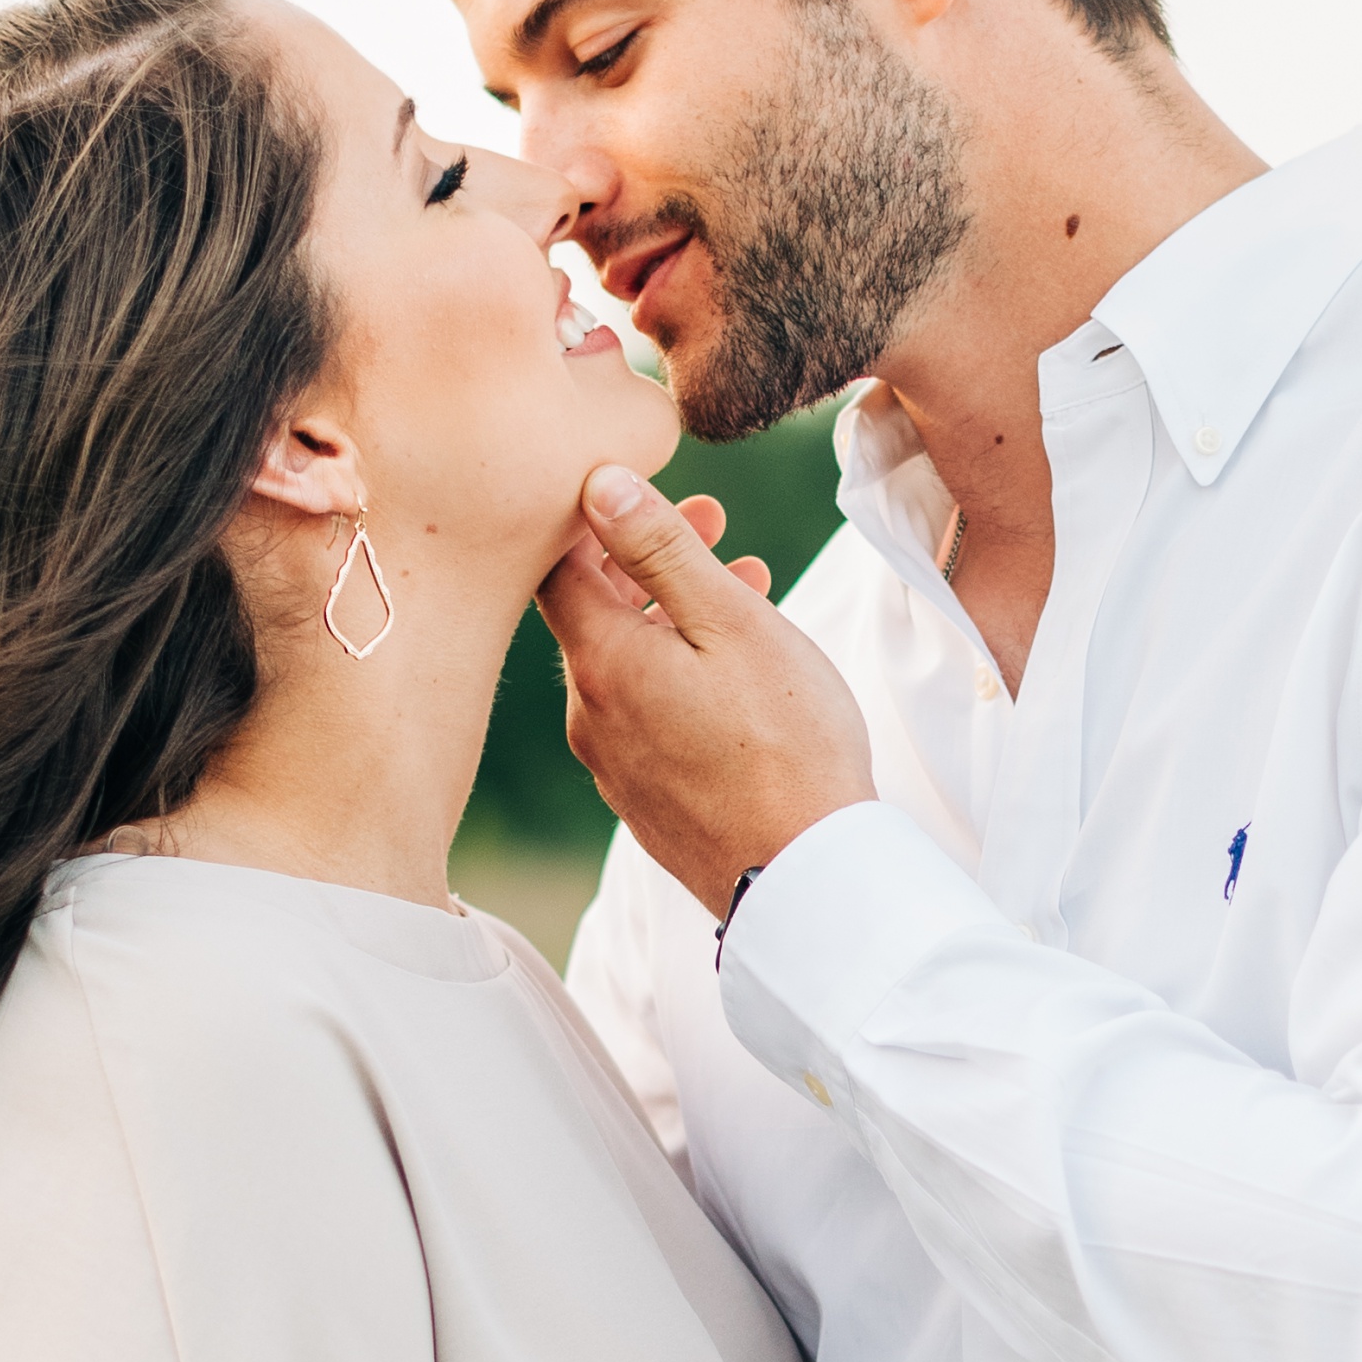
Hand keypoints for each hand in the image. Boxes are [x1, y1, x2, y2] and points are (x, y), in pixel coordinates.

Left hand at [541, 461, 876, 914]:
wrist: (805, 878)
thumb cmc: (785, 743)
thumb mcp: (731, 623)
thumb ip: (661, 550)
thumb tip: (595, 482)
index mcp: (601, 663)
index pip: (556, 565)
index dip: (597, 515)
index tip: (656, 490)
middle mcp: (589, 716)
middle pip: (591, 613)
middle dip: (646, 559)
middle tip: (713, 520)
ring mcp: (614, 766)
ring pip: (624, 665)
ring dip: (671, 615)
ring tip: (743, 584)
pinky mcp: (645, 802)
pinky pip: (645, 715)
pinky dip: (677, 672)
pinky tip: (734, 669)